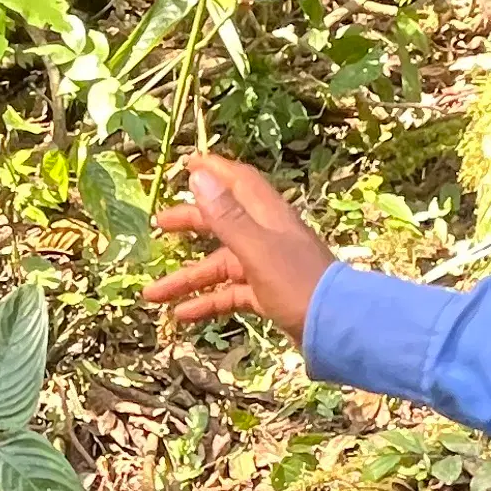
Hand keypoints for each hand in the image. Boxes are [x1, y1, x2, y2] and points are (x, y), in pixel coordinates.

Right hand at [145, 152, 331, 342]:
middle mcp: (267, 236)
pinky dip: (207, 302)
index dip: (214, 170)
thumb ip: (226, 216)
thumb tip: (198, 175)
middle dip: (191, 223)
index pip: (238, 182)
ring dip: (188, 278)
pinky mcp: (269, 294)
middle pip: (223, 222)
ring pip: (221, 265)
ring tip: (152, 293)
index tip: (188, 164)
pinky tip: (182, 315)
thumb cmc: (298, 284)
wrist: (339, 327)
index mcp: (267, 216)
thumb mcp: (257, 250)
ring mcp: (269, 266)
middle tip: (159, 225)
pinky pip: (231, 293)